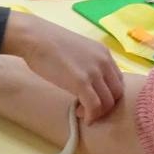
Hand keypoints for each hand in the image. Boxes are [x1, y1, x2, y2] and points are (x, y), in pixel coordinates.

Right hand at [3, 13, 122, 120]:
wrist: (35, 38)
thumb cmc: (50, 43)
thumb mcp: (79, 50)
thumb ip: (89, 63)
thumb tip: (88, 81)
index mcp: (104, 53)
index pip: (118, 80)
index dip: (108, 93)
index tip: (95, 98)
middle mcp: (104, 62)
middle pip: (117, 93)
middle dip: (105, 105)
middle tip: (88, 108)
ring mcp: (94, 72)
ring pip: (108, 102)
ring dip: (97, 112)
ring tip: (81, 111)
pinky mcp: (81, 82)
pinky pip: (94, 106)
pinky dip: (90, 116)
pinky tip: (80, 115)